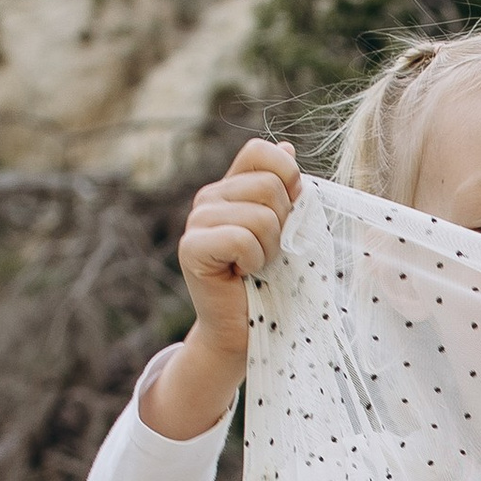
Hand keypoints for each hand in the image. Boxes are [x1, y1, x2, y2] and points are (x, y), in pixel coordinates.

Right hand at [141, 139, 301, 440]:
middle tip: (269, 254)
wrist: (248, 332)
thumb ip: (287, 192)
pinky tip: (242, 276)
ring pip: (260, 214)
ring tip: (257, 267)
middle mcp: (209, 197)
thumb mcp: (289, 231)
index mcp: (233, 186)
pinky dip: (253, 261)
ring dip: (270, 248)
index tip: (288, 217)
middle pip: (270, 184)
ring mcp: (197, 221)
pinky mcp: (191, 248)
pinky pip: (241, 238)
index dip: (288, 179)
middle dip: (284, 224)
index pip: (262, 151)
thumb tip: (287, 148)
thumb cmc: (274, 282)